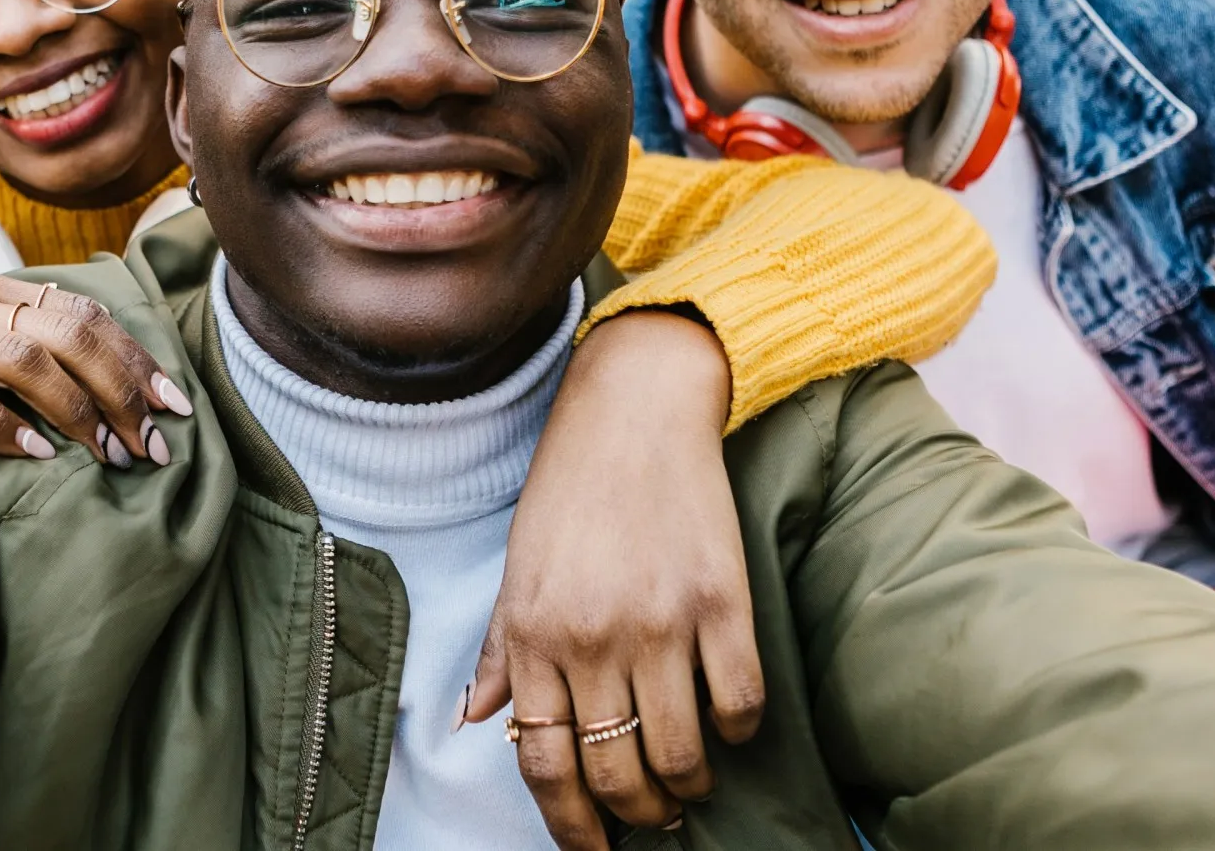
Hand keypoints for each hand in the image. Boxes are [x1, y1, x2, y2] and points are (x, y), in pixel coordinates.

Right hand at [0, 265, 194, 467]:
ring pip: (18, 355)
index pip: (77, 310)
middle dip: (119, 386)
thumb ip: (2, 344)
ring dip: (74, 408)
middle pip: (63, 330)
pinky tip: (31, 454)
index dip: (132, 355)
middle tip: (153, 442)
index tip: (173, 404)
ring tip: (107, 454)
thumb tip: (84, 381)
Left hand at [458, 308, 764, 847]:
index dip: (567, 823)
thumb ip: (503, 649)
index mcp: (533, 632)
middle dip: (634, 816)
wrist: (636, 408)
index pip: (540, 760)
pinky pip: (739, 703)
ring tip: (690, 781)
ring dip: (687, 785)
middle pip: (612, 773)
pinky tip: (728, 723)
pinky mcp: (723, 602)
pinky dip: (738, 731)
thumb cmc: (570, 487)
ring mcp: (660, 623)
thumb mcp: (519, 565)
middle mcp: (591, 637)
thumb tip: (475, 720)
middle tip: (651, 819)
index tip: (590, 849)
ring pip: (679, 754)